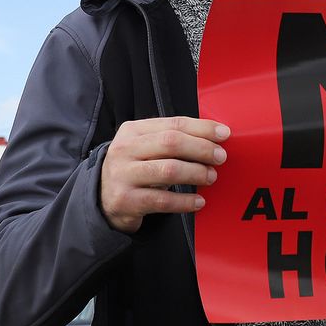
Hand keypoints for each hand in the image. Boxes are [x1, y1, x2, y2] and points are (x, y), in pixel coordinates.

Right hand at [99, 116, 228, 233]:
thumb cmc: (134, 168)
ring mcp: (123, 175)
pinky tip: (199, 201)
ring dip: (196, 173)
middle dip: (202, 149)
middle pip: (171, 143)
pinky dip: (185, 201)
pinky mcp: (126, 200)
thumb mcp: (145, 147)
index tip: (224, 134)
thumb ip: (171, 139)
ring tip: (211, 177)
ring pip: (169, 170)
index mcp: (133, 131)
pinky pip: (162, 200)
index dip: (202, 128)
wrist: (101, 198)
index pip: (173, 124)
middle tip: (220, 157)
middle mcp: (125, 149)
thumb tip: (213, 137)